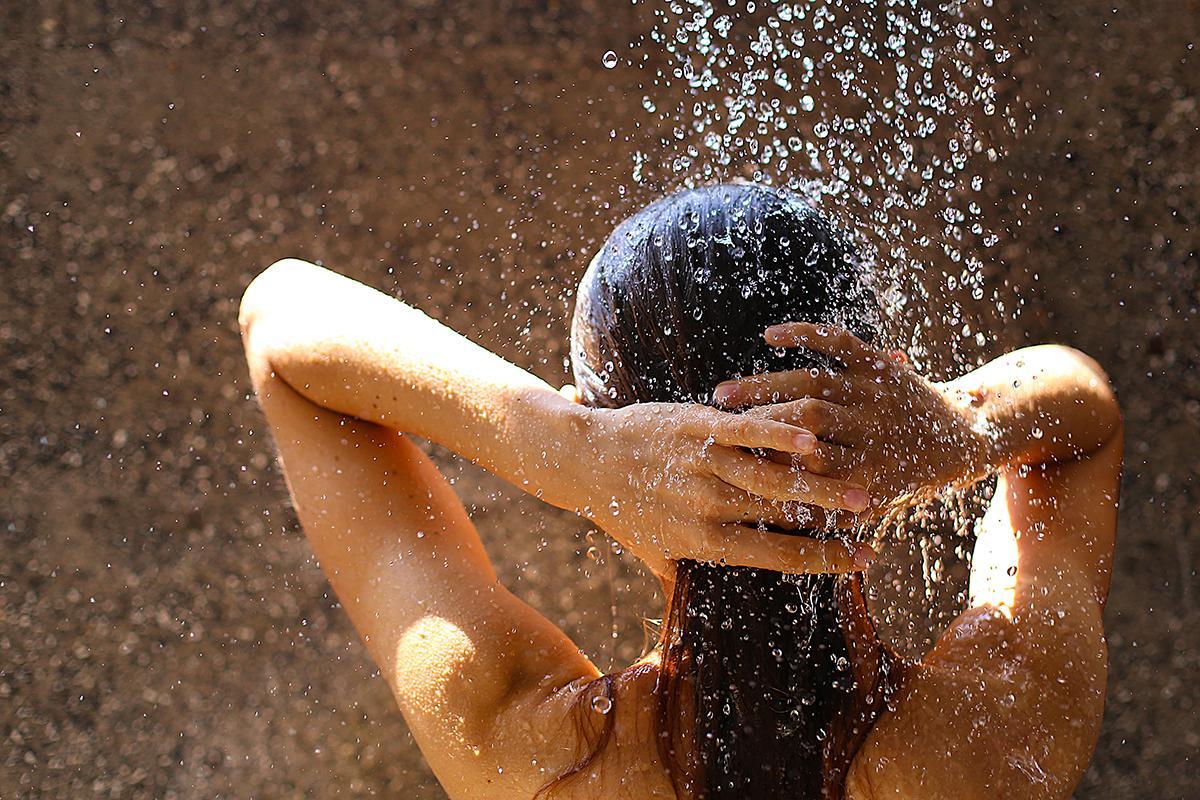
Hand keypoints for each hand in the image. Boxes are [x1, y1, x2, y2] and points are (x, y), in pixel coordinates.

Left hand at [550, 401, 874, 577]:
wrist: (585, 460)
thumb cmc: (625, 509)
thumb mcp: (655, 553)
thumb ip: (689, 576)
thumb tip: (711, 614)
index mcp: (702, 543)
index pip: (777, 557)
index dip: (825, 560)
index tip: (862, 559)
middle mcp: (705, 507)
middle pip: (783, 516)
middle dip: (834, 518)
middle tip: (875, 512)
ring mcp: (701, 465)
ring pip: (771, 476)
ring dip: (821, 481)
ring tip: (860, 482)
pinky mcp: (696, 427)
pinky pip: (745, 432)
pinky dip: (779, 435)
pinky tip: (813, 438)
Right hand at [713, 322, 986, 514]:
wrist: (965, 439)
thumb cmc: (907, 480)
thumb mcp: (871, 506)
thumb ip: (828, 516)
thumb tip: (771, 536)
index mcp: (871, 475)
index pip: (807, 471)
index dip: (764, 470)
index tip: (723, 474)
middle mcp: (873, 430)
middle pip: (806, 423)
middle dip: (756, 425)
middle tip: (714, 427)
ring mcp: (876, 392)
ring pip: (812, 383)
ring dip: (763, 385)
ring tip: (721, 395)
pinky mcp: (877, 362)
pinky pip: (838, 341)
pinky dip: (804, 333)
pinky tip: (769, 336)